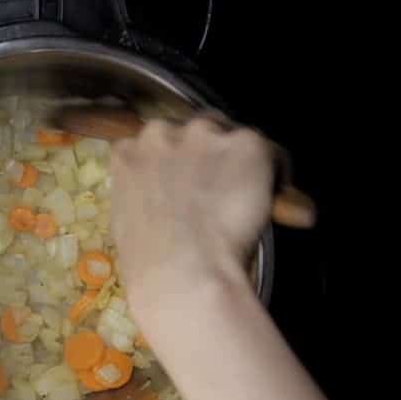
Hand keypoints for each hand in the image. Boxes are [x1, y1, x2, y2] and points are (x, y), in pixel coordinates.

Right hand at [110, 115, 274, 305]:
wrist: (182, 270)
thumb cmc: (148, 261)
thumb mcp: (125, 220)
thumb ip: (141, 193)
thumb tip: (164, 198)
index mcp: (127, 152)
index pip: (154, 141)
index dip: (174, 162)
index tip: (184, 183)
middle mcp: (162, 133)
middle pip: (192, 129)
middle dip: (206, 153)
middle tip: (216, 188)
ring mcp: (205, 134)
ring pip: (229, 135)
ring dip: (236, 158)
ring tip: (245, 194)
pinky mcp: (245, 143)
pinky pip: (268, 151)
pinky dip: (275, 173)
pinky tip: (275, 201)